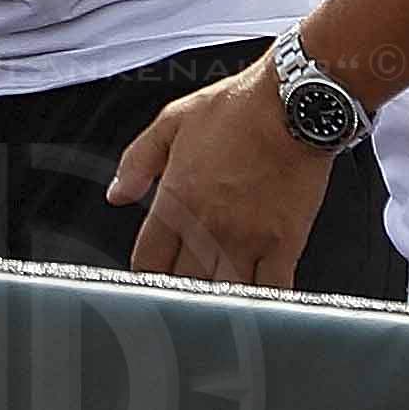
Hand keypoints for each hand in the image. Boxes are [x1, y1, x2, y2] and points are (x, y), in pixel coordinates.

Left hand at [109, 58, 329, 285]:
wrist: (292, 103)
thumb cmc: (238, 107)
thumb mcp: (172, 121)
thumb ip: (138, 161)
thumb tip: (116, 194)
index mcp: (177, 199)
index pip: (149, 261)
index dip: (147, 273)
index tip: (154, 275)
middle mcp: (208, 225)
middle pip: (183, 284)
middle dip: (180, 291)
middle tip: (186, 289)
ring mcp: (246, 239)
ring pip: (223, 295)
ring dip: (217, 302)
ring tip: (217, 302)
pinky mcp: (284, 244)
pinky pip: (271, 291)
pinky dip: (263, 303)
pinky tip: (257, 306)